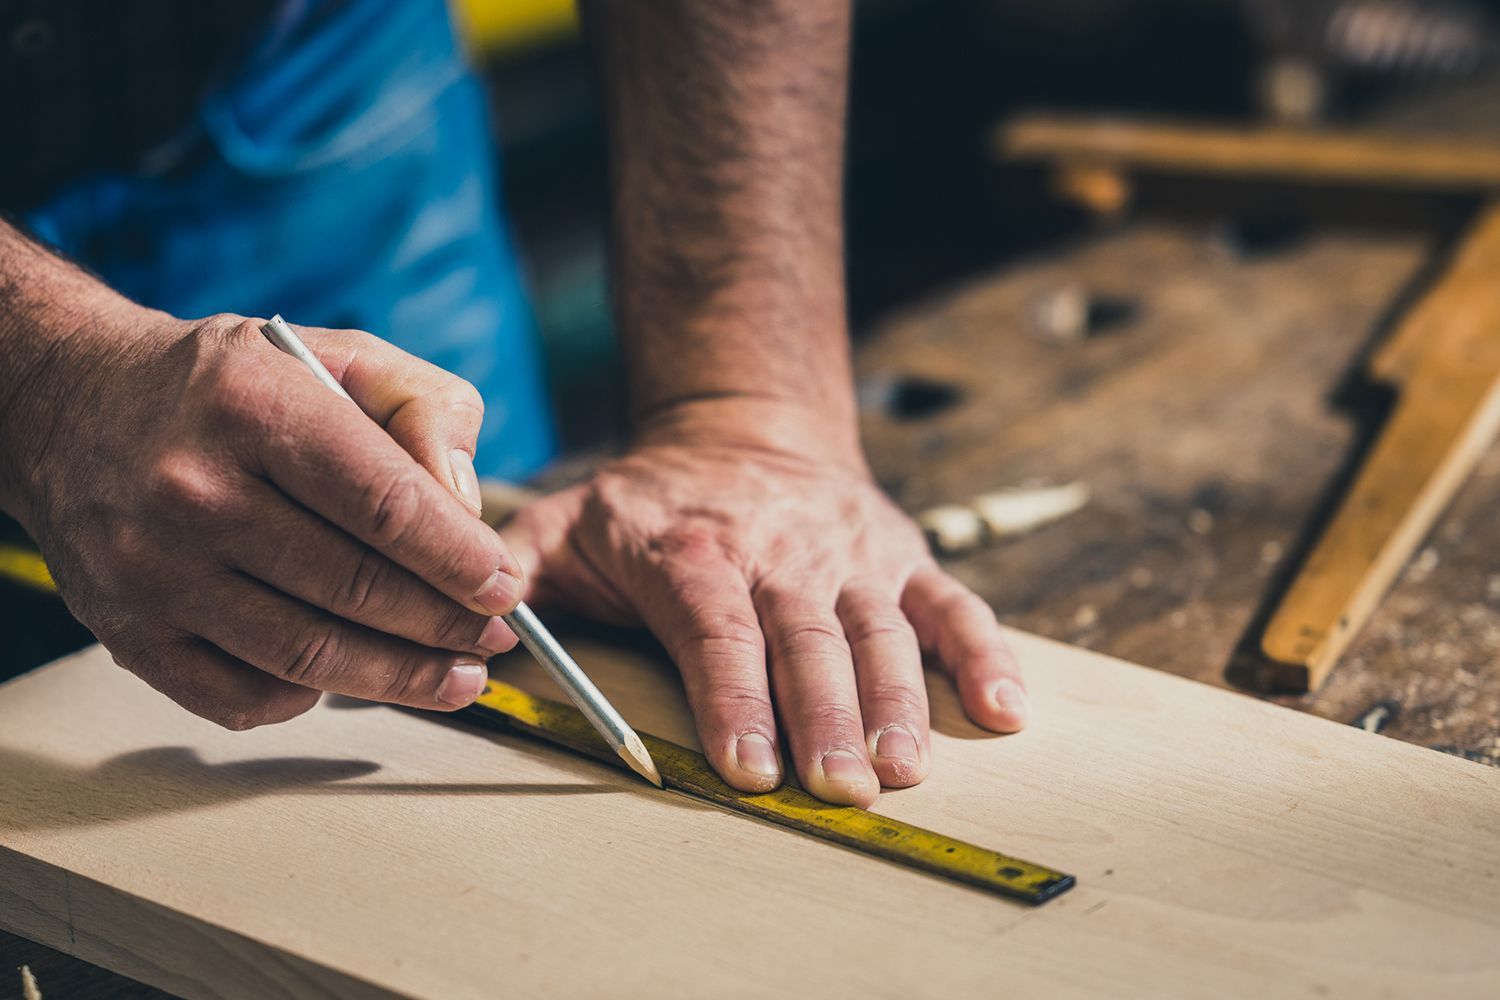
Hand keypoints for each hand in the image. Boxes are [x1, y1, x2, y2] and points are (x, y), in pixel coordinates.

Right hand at [4, 309, 524, 728]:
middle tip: (498, 636)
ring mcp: (152, 571)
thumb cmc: (231, 385)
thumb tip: (469, 507)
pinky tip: (354, 676)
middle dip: (447, 625)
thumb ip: (426, 409)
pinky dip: (312, 698)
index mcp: (253, 406)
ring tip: (460, 676)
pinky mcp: (128, 634)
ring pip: (308, 655)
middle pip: (355, 588)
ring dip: (402, 678)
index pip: (385, 506)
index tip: (507, 586)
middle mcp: (191, 491)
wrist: (74, 406)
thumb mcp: (338, 354)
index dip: (460, 560)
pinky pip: (242, 698)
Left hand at [502, 426, 1027, 805]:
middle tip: (838, 787)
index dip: (735, 697)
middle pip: (807, 638)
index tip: (750, 767)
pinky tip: (1005, 712)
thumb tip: (475, 627)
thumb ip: (513, 570)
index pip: (718, 629)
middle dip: (824, 715)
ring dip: (900, 701)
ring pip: (882, 629)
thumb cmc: (647, 499)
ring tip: (904, 768)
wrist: (745, 426)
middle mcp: (781, 550)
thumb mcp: (563, 519)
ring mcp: (851, 554)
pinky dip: (985, 655)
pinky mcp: (902, 557)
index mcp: (695, 549)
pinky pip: (953, 606)